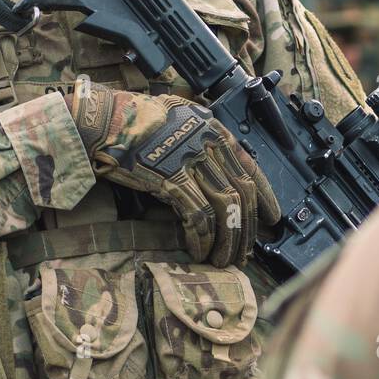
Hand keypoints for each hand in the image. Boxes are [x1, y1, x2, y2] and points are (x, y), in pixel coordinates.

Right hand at [65, 81, 280, 266]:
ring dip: (228, 240)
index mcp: (213, 130)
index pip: (250, 167)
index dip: (265, 196)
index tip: (274, 218)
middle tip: (246, 252)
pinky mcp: (170, 179)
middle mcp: (207, 143)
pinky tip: (200, 252)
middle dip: (247, 228)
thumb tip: (218, 168)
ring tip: (225, 260)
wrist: (104, 121)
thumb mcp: (179, 118)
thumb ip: (201, 138)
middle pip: (241, 193)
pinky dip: (202, 239)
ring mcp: (190, 161)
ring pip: (224, 209)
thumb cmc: (135, 120)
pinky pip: (197, 216)